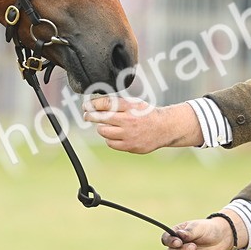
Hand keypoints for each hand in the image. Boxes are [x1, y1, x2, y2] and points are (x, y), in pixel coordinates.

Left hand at [82, 96, 199, 152]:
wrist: (164, 128)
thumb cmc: (146, 114)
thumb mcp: (134, 103)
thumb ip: (117, 103)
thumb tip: (96, 103)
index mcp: (129, 106)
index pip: (105, 104)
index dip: (92, 105)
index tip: (85, 106)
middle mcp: (128, 120)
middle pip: (101, 118)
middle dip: (90, 116)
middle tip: (86, 115)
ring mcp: (129, 134)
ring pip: (103, 131)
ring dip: (101, 128)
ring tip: (104, 125)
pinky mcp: (130, 146)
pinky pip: (110, 143)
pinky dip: (109, 138)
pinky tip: (114, 134)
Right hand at [161, 219, 235, 249]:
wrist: (222, 238)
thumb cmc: (208, 229)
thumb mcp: (198, 227)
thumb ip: (189, 232)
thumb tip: (179, 235)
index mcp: (177, 235)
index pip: (166, 240)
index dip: (170, 242)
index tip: (179, 242)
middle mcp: (178, 248)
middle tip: (194, 247)